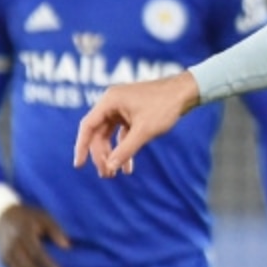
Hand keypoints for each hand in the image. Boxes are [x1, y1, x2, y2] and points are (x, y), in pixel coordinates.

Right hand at [0, 205, 70, 266]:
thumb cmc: (29, 216)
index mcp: (23, 234)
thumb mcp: (44, 217)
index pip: (36, 254)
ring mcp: (6, 256)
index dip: (49, 266)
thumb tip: (68, 247)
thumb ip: (56, 230)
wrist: (2, 215)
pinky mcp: (3, 262)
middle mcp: (12, 248)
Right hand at [73, 71, 200, 177]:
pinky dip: (125, 147)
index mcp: (110, 101)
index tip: (79, 165)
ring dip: (113, 153)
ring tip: (114, 174)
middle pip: (99, 133)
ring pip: (110, 135)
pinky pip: (123, 133)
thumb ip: (125, 149)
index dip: (81, 147)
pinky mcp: (134, 112)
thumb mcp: (144, 131)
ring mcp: (123, 107)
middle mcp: (113, 103)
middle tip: (106, 175)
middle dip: (102, 155)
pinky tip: (128, 167)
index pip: (88, 126)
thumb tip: (110, 167)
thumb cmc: (165, 106)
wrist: (187, 91)